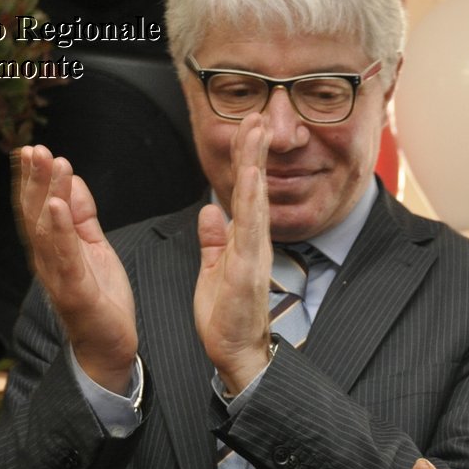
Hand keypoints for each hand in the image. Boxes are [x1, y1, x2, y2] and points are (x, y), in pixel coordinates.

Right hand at [15, 145, 136, 392]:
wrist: (110, 345)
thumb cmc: (101, 299)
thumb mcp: (95, 248)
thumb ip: (82, 217)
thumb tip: (71, 181)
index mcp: (53, 248)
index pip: (39, 207)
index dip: (34, 178)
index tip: (34, 149)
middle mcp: (47, 259)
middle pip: (36, 212)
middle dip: (35, 178)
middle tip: (36, 148)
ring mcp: (57, 275)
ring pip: (45, 228)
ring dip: (45, 194)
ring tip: (48, 165)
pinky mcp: (73, 290)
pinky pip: (64, 255)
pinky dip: (59, 229)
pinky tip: (58, 207)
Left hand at [195, 113, 273, 395]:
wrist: (236, 353)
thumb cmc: (227, 318)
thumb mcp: (215, 270)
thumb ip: (214, 241)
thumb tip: (210, 213)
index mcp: (245, 242)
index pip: (246, 194)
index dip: (246, 160)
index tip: (248, 129)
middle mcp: (255, 244)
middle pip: (255, 189)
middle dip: (256, 151)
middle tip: (258, 116)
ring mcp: (255, 255)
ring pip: (256, 201)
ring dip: (256, 165)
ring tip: (257, 133)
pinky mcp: (249, 270)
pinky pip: (250, 230)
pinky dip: (251, 201)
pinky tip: (251, 177)